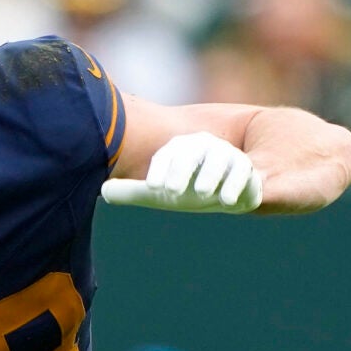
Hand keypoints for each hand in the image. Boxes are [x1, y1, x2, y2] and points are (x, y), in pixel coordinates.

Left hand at [100, 132, 263, 212]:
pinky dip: (235, 186)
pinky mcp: (246, 170)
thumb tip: (104, 190)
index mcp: (179, 149)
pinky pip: (243, 173)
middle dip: (182, 170)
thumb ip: (134, 191)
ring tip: (202, 193)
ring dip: (210, 175)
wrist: (223, 191)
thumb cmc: (186, 187)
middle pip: (192, 152)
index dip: (160, 170)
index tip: (153, 187)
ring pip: (220, 159)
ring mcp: (226, 156)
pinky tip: (226, 202)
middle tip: (172, 192)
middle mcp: (203, 147)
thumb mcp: (159, 193)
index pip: (168, 155)